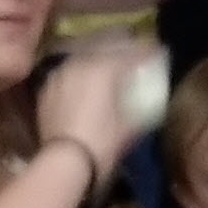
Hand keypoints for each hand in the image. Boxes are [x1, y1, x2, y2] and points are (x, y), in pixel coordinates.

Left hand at [35, 40, 154, 192]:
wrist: (64, 163)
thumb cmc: (103, 144)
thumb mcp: (130, 125)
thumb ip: (141, 104)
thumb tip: (148, 96)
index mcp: (104, 67)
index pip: (132, 52)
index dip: (148, 52)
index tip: (159, 53)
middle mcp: (80, 63)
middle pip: (106, 44)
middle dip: (124, 45)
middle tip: (136, 53)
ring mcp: (61, 74)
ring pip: (84, 54)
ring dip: (100, 54)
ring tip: (112, 63)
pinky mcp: (48, 88)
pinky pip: (70, 70)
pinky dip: (82, 70)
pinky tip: (88, 79)